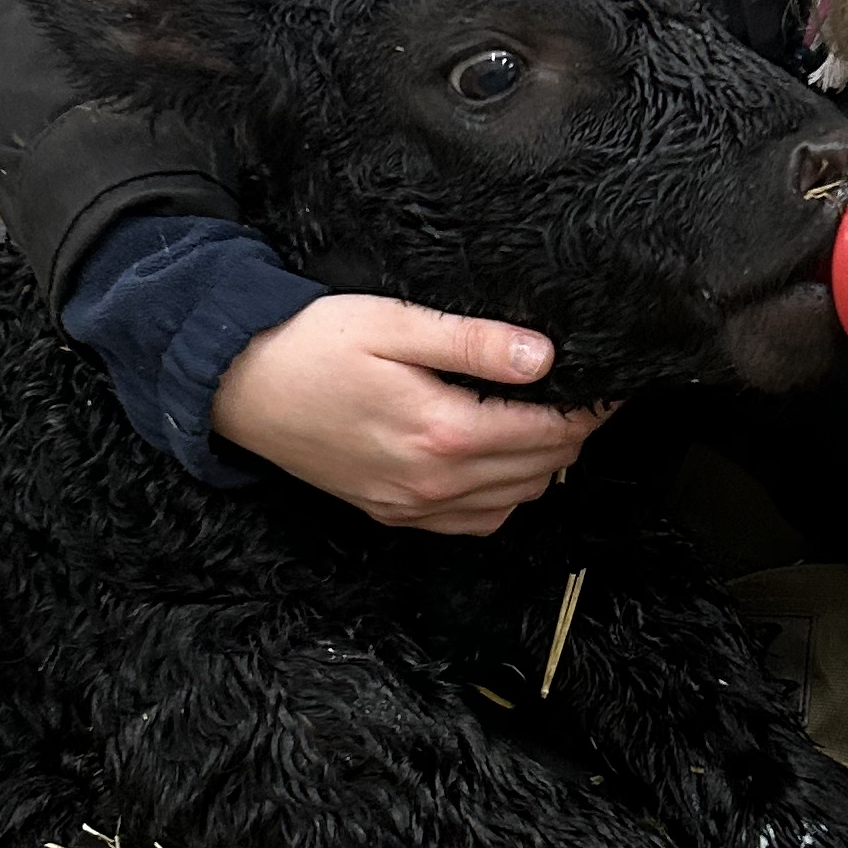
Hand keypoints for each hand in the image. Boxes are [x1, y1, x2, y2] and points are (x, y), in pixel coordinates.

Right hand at [211, 293, 612, 532]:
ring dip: (541, 467)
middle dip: (572, 435)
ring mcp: (410, 505)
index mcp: (441, 431)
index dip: (588, 410)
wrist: (237, 385)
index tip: (609, 386)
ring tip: (547, 423)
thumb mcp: (393, 324)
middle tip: (585, 398)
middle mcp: (432, 481)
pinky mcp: (391, 513)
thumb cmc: (310, 345)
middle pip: (539, 470)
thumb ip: (472, 342)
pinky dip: (502, 498)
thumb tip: (543, 356)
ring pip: (513, 501)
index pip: (547, 431)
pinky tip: (500, 465)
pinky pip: (472, 523)